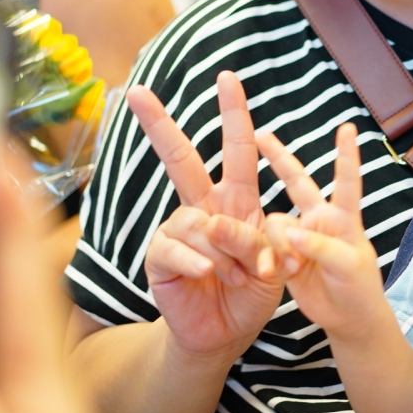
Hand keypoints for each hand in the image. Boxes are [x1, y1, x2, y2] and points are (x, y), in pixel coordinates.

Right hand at [135, 71, 284, 360]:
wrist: (227, 334)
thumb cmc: (252, 291)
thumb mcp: (274, 264)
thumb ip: (262, 241)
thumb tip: (220, 228)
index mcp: (237, 201)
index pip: (238, 150)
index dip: (235, 114)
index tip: (228, 77)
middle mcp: (204, 208)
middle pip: (180, 159)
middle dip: (160, 124)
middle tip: (138, 91)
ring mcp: (179, 231)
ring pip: (198, 221)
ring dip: (226, 251)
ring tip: (240, 275)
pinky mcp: (160, 256)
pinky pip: (175, 248)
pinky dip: (197, 261)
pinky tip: (206, 274)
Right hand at [257, 123, 388, 340]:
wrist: (347, 319)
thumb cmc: (359, 289)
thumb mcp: (348, 267)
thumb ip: (321, 246)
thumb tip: (293, 232)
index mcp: (343, 218)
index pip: (346, 182)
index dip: (346, 155)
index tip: (348, 128)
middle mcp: (319, 220)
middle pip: (298, 183)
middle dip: (279, 158)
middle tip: (262, 135)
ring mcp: (300, 236)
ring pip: (276, 222)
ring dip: (279, 243)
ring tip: (293, 268)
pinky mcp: (283, 255)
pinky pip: (265, 246)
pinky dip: (267, 256)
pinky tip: (277, 271)